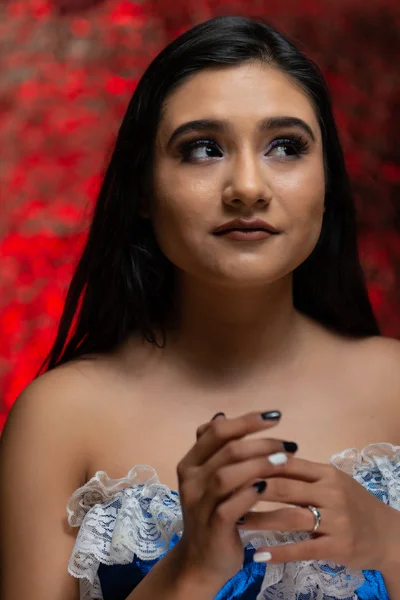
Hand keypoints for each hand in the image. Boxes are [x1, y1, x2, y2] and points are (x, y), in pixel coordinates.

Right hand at [172, 410, 296, 591]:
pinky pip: (230, 506)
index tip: (276, 416)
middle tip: (289, 444)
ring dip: (259, 465)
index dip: (247, 421)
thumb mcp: (210, 479)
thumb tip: (220, 415)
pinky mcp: (212, 527)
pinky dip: (250, 494)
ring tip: (285, 461)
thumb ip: (215, 449)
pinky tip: (268, 487)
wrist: (202, 562)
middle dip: (261, 443)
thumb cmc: (214, 513)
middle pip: (226, 450)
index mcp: (191, 463)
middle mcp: (190, 480)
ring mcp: (199, 504)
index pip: (217, 431)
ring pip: (227, 475)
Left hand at [237, 456, 394, 571]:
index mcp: (326, 473)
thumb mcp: (331, 481)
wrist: (387, 535)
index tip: (231, 466)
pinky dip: (278, 552)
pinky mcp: (337, 546)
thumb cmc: (352, 504)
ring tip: (234, 522)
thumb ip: (300, 470)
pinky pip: (303, 549)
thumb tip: (264, 455)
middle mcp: (331, 493)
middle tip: (224, 492)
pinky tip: (257, 554)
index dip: (258, 464)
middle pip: (284, 487)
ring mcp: (336, 520)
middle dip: (251, 489)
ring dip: (259, 520)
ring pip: (290, 517)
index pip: (287, 463)